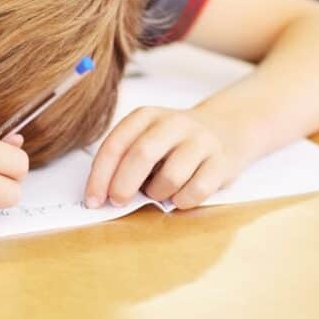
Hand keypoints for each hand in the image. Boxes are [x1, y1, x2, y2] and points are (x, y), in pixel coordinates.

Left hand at [84, 107, 242, 210]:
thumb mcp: (146, 138)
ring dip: (158, 193)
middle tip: (118, 202)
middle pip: (141, 155)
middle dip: (123, 185)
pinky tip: (180, 196)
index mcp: (146, 116)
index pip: (115, 145)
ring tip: (158, 192)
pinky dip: (183, 201)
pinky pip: (197, 191)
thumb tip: (102, 195)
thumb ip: (126, 159)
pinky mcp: (222, 161)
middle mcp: (173, 123)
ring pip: (171, 177)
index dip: (100, 176)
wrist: (226, 128)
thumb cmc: (174, 143)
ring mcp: (200, 140)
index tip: (92, 200)